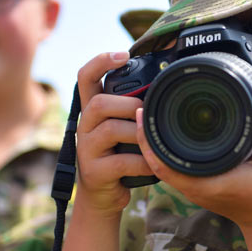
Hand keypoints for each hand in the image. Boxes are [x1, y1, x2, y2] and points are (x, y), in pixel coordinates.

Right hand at [74, 51, 153, 215]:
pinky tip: (154, 165)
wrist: (104, 196)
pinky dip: (143, 162)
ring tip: (153, 142)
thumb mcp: (124, 129)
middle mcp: (86, 126)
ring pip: (111, 129)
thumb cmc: (120, 156)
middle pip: (100, 103)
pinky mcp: (94, 171)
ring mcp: (86, 149)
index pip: (86, 76)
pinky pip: (122, 161)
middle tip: (146, 115)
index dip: (101, 62)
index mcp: (93, 110)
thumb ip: (134, 109)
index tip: (123, 54)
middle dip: (129, 105)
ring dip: (139, 135)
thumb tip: (166, 86)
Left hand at [135, 105, 251, 228]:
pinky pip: (171, 169)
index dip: (150, 145)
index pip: (167, 167)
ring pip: (162, 167)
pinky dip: (162, 153)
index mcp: (210, 184)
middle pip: (157, 164)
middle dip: (146, 138)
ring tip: (147, 117)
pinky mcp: (196, 186)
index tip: (145, 119)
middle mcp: (197, 188)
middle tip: (141, 110)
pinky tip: (161, 134)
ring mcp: (194, 189)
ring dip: (152, 145)